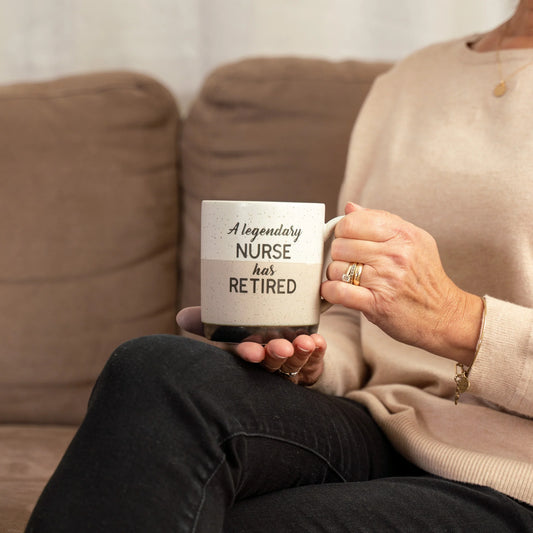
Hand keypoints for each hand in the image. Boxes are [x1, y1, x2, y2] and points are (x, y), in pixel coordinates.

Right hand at [176, 307, 326, 384]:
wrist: (288, 335)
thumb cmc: (253, 332)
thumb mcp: (230, 324)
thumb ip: (207, 320)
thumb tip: (181, 316)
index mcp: (251, 352)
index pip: (248, 355)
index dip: (250, 354)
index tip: (252, 350)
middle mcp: (271, 361)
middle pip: (273, 361)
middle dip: (276, 355)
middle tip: (281, 347)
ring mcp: (292, 363)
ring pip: (296, 361)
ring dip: (300, 352)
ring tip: (306, 341)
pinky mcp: (312, 361)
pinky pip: (316, 359)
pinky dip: (319, 351)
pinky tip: (320, 342)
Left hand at [322, 203, 482, 364]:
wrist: (445, 315)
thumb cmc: (426, 278)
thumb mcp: (414, 241)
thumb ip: (381, 221)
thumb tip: (350, 208)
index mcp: (402, 234)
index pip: (352, 222)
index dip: (343, 232)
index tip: (348, 241)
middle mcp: (395, 255)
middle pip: (340, 245)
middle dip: (339, 255)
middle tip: (350, 262)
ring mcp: (385, 279)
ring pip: (336, 268)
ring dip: (336, 275)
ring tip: (349, 279)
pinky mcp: (376, 304)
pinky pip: (338, 291)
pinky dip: (330, 291)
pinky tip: (337, 291)